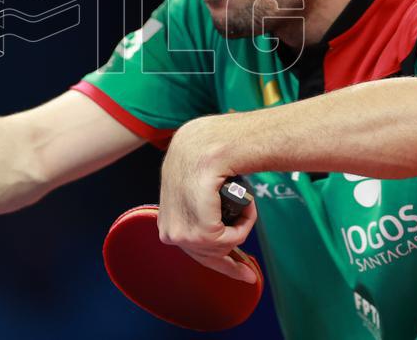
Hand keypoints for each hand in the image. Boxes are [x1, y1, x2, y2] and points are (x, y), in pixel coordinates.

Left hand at [157, 118, 257, 282]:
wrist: (207, 142)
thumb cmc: (204, 160)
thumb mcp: (194, 187)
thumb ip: (197, 210)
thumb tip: (213, 229)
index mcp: (166, 222)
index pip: (193, 253)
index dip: (219, 265)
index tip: (241, 274)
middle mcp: (169, 231)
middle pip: (210, 256)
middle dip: (232, 263)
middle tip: (250, 272)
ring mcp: (182, 231)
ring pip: (223, 247)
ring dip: (242, 227)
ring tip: (246, 204)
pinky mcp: (200, 228)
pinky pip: (232, 239)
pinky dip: (245, 223)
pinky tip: (247, 205)